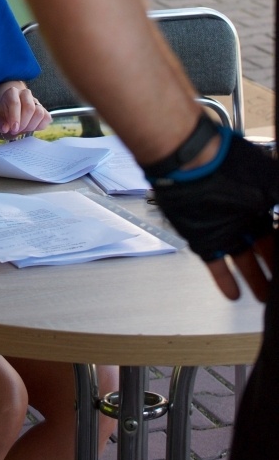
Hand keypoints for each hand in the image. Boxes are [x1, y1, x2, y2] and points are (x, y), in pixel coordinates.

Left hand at [0, 81, 50, 137]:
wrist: (12, 116)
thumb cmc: (4, 116)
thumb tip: (5, 128)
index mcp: (12, 93)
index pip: (15, 103)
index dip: (15, 117)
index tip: (14, 129)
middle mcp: (25, 93)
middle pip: (30, 108)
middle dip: (23, 123)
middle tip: (17, 130)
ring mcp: (36, 101)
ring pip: (39, 113)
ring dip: (31, 125)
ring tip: (23, 129)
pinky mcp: (44, 109)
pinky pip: (46, 118)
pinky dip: (39, 126)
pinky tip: (30, 127)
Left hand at [152, 131, 278, 300]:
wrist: (190, 162)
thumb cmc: (229, 166)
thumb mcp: (271, 183)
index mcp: (261, 203)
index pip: (277, 233)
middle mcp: (243, 218)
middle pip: (263, 248)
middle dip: (273, 266)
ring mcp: (224, 229)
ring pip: (243, 260)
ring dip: (254, 279)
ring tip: (264, 296)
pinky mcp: (204, 239)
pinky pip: (216, 265)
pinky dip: (225, 280)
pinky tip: (233, 294)